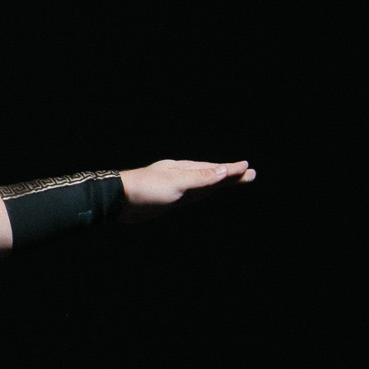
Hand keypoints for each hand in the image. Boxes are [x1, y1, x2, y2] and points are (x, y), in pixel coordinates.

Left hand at [117, 159, 254, 212]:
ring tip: (232, 180)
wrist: (118, 200)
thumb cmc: (146, 189)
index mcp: (184, 168)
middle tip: (249, 174)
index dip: (231, 170)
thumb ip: (200, 178)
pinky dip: (204, 192)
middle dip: (230, 175)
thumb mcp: (176, 183)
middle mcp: (181, 175)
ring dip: (218, 183)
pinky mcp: (168, 199)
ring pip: (203, 185)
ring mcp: (175, 187)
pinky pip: (193, 195)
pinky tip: (206, 192)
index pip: (213, 169)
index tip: (248, 168)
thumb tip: (223, 170)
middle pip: (211, 175)